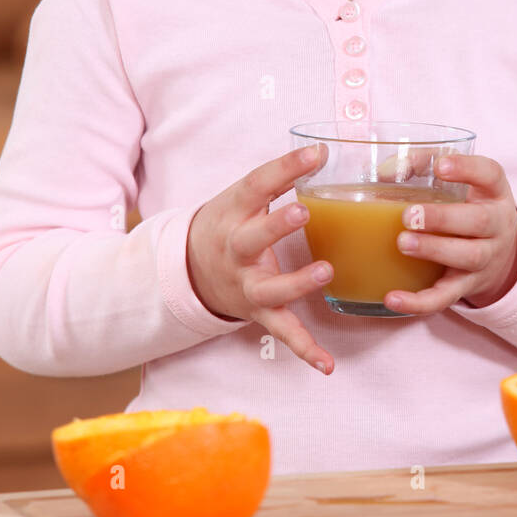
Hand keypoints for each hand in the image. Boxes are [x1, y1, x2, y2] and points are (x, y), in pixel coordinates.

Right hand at [186, 143, 336, 374]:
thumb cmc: (228, 224)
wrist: (189, 270)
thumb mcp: (243, 196)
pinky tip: (327, 364)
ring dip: (296, 282)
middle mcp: (236, 249)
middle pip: (253, 238)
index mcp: (234, 213)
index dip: (286, 168)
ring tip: (324, 271)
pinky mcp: (259, 311)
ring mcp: (247, 284)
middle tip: (302, 211)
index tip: (316, 153)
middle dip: (276, 226)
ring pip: (270, 288)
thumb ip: (280, 176)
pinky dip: (305, 350)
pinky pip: (283, 332)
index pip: (258, 185)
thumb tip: (322, 151)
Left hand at [383, 153, 516, 314]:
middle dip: (444, 218)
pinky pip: (446, 297)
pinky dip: (419, 301)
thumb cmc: (467, 207)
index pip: (491, 174)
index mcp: (494, 193)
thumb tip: (385, 172)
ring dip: (434, 250)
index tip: (440, 166)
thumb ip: (422, 167)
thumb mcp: (458, 183)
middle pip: (480, 221)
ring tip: (403, 243)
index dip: (467, 169)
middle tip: (409, 215)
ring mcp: (485, 258)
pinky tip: (393, 298)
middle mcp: (496, 226)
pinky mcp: (466, 286)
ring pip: (469, 257)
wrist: (499, 255)